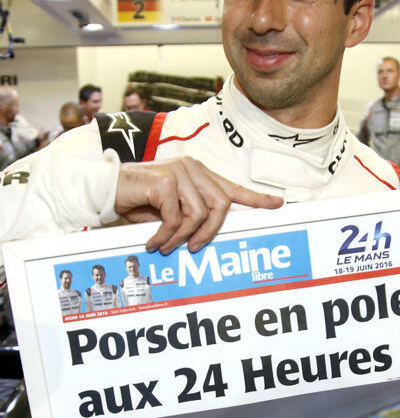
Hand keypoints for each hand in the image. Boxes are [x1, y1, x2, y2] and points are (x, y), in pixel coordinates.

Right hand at [115, 156, 283, 254]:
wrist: (104, 190)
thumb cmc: (136, 202)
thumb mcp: (169, 211)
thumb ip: (191, 216)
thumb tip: (211, 234)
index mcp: (197, 174)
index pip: (231, 188)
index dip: (255, 198)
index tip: (277, 204)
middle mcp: (192, 169)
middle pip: (221, 205)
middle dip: (210, 232)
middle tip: (194, 249)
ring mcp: (180, 172)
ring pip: (199, 215)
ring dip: (183, 238)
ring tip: (166, 246)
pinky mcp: (165, 181)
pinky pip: (176, 219)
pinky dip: (166, 236)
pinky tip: (154, 242)